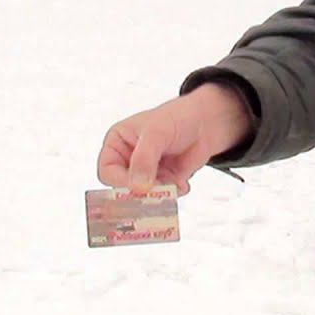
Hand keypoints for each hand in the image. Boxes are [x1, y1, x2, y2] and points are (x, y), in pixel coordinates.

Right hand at [97, 82, 254, 195]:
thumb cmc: (176, 118)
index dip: (120, 182)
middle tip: (157, 194)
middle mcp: (128, 161)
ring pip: (145, 196)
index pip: (108, 171)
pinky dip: (173, 193)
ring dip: (160, 194)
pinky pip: (163, 197)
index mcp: (116, 145)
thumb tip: (137, 188)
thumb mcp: (157, 133)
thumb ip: (144, 159)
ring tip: (174, 184)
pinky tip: (183, 182)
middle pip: (123, 188)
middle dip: (140, 193)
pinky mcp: (164, 181)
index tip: (138, 188)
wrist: (206, 121)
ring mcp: (146, 173)